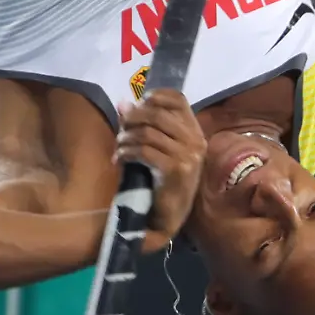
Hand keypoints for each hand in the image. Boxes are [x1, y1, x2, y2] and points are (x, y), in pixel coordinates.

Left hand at [114, 89, 205, 251]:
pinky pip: (144, 150)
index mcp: (195, 133)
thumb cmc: (161, 183)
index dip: (156, 96)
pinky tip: (118, 160)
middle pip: (158, 114)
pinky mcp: (176, 169)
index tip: (137, 104)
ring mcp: (188, 155)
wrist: (165, 218)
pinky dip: (126, 153)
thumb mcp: (155, 150)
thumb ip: (142, 126)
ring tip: (118, 148)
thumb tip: (123, 102)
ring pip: (148, 132)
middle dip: (132, 119)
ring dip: (126, 138)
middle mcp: (195, 141)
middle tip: (120, 131)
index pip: (179, 99)